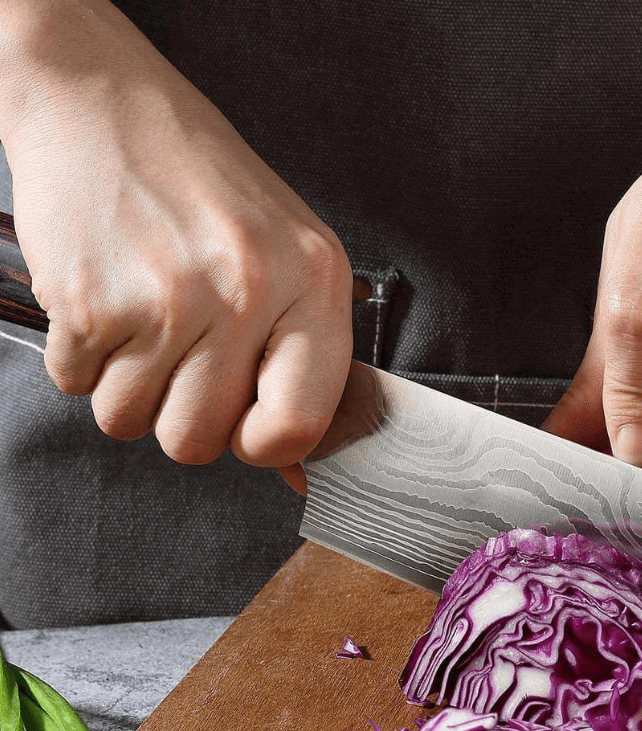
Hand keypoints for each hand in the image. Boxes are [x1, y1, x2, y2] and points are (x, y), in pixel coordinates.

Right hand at [2, 1, 351, 472]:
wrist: (102, 101)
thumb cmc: (205, 187)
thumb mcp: (290, 253)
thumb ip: (303, 353)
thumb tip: (296, 465)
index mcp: (311, 283)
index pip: (298, 427)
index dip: (262, 444)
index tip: (246, 425)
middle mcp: (244, 292)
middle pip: (199, 442)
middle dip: (181, 416)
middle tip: (182, 357)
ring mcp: (165, 297)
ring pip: (130, 422)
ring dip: (128, 386)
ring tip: (144, 319)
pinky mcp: (88, 299)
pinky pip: (77, 387)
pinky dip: (83, 359)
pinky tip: (107, 300)